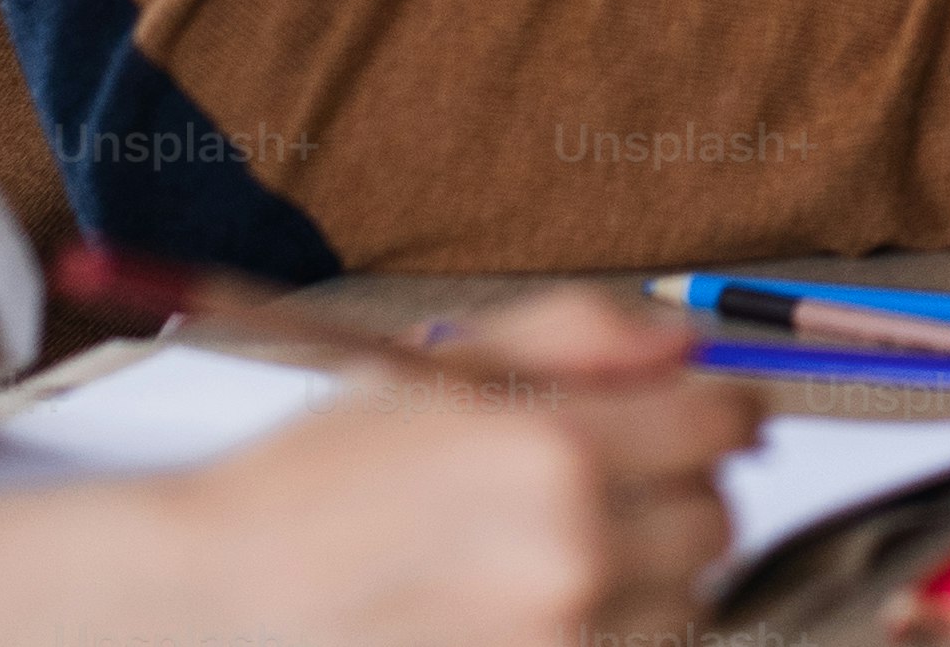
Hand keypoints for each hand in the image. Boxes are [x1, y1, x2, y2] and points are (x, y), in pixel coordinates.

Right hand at [175, 288, 751, 646]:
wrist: (225, 594)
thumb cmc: (322, 476)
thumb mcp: (445, 363)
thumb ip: (581, 334)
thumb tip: (689, 342)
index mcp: (558, 451)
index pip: (724, 427)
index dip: (717, 411)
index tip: (697, 416)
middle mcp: (575, 556)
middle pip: (719, 525)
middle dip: (683, 495)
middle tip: (612, 486)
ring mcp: (559, 644)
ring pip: (685, 607)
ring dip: (649, 577)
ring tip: (556, 554)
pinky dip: (606, 632)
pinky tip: (534, 608)